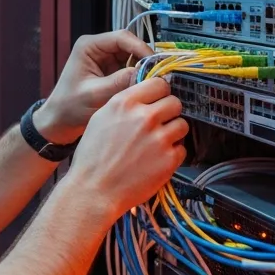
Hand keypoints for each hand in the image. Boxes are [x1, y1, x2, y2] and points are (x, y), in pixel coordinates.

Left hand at [35, 30, 153, 143]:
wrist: (59, 121)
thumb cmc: (69, 107)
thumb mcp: (95, 94)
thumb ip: (120, 82)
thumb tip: (147, 73)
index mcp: (89, 46)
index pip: (122, 37)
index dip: (141, 48)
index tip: (155, 63)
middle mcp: (98, 48)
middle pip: (130, 45)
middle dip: (145, 59)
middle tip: (158, 75)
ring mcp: (105, 59)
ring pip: (133, 57)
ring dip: (143, 68)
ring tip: (153, 82)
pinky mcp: (111, 71)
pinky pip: (131, 68)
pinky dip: (139, 76)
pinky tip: (145, 87)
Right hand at [63, 78, 186, 213]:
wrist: (94, 191)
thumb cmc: (92, 158)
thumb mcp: (101, 119)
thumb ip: (124, 104)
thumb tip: (144, 96)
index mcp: (125, 103)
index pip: (159, 83)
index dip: (160, 93)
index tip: (158, 101)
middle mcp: (144, 117)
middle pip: (175, 102)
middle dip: (169, 112)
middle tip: (159, 124)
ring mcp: (159, 138)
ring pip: (182, 124)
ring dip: (173, 132)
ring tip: (157, 144)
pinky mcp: (169, 159)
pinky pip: (182, 149)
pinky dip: (173, 154)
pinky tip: (156, 160)